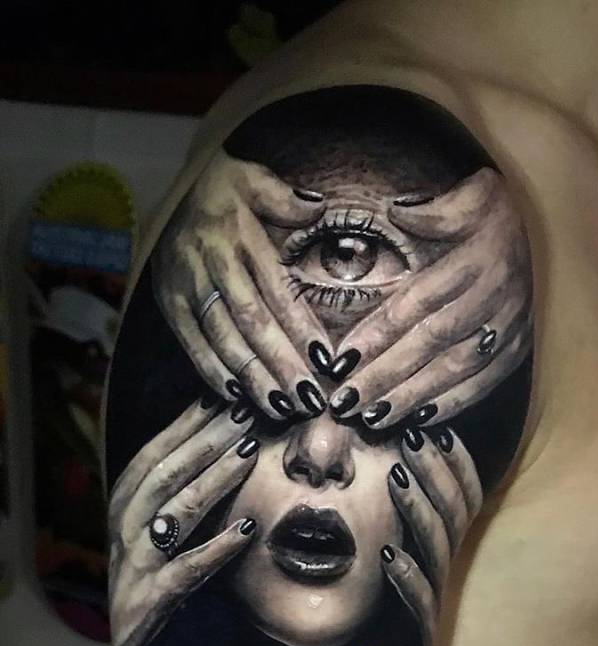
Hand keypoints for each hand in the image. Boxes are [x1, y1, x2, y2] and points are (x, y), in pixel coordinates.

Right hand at [108, 399, 259, 645]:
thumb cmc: (142, 592)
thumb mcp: (152, 543)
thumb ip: (173, 505)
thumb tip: (214, 457)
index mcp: (123, 513)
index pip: (153, 457)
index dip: (185, 425)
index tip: (221, 396)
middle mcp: (124, 534)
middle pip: (165, 475)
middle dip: (206, 440)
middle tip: (246, 411)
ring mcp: (136, 568)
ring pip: (174, 514)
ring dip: (213, 480)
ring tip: (249, 452)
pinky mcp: (151, 604)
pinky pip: (186, 572)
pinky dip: (215, 551)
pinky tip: (245, 534)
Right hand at [154, 152, 330, 419]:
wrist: (164, 186)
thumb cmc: (220, 188)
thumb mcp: (252, 178)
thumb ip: (283, 198)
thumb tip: (317, 207)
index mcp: (238, 235)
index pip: (276, 290)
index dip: (300, 327)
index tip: (325, 359)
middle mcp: (211, 263)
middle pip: (251, 322)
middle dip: (281, 365)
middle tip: (308, 398)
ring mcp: (186, 286)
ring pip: (223, 339)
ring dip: (253, 377)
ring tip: (281, 407)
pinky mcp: (169, 303)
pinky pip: (191, 344)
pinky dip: (213, 372)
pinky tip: (238, 396)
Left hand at [329, 168, 532, 430]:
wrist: (542, 225)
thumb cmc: (488, 212)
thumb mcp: (468, 195)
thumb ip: (432, 210)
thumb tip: (397, 212)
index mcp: (478, 256)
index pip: (418, 301)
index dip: (378, 333)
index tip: (341, 359)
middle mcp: (498, 294)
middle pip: (433, 342)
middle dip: (386, 376)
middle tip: (347, 402)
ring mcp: (512, 324)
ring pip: (457, 368)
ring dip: (413, 397)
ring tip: (373, 417)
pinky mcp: (521, 346)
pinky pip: (486, 381)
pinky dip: (453, 403)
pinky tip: (420, 419)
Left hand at [381, 426, 483, 645]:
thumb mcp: (371, 582)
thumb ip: (379, 536)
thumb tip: (373, 476)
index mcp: (432, 563)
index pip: (459, 506)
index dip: (454, 467)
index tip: (432, 425)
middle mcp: (437, 583)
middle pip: (451, 519)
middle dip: (435, 473)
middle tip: (416, 433)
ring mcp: (428, 615)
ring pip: (436, 554)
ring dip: (419, 511)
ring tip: (398, 474)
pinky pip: (417, 609)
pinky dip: (405, 580)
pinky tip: (388, 557)